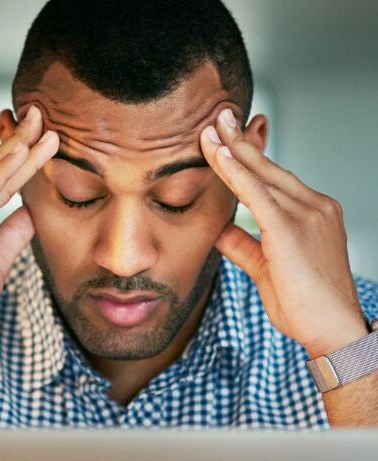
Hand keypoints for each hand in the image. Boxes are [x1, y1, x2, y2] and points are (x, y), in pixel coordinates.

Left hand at [199, 108, 367, 357]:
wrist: (332, 331)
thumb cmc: (305, 304)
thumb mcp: (266, 268)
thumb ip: (243, 246)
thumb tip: (219, 229)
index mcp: (311, 213)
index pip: (273, 177)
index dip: (250, 156)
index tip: (230, 137)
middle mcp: (313, 206)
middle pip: (268, 167)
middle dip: (240, 140)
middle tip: (220, 116)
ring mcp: (306, 214)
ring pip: (261, 174)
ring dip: (233, 149)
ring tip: (213, 126)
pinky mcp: (291, 228)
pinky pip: (257, 193)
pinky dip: (236, 172)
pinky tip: (220, 153)